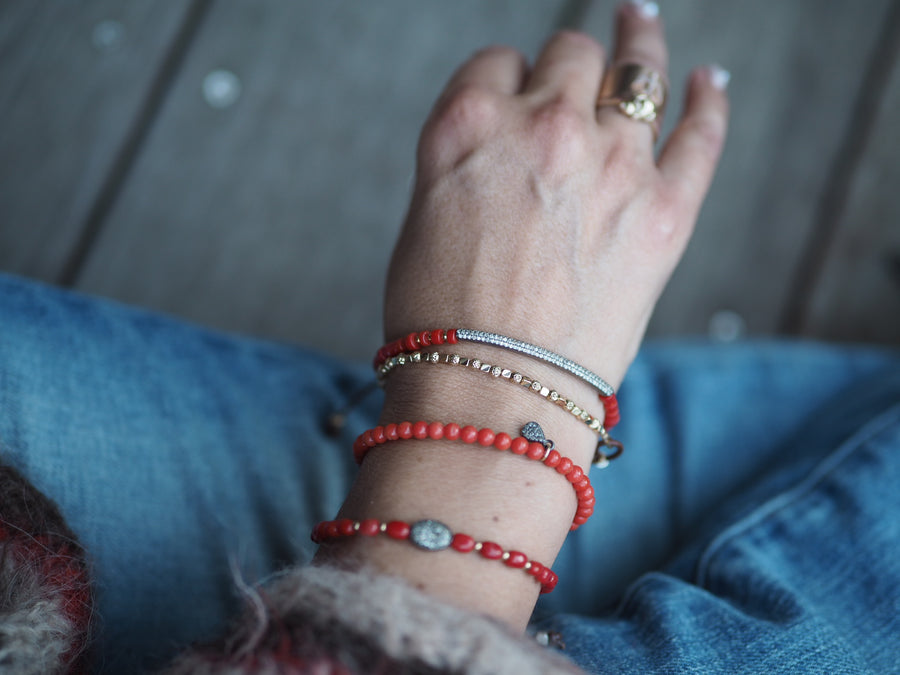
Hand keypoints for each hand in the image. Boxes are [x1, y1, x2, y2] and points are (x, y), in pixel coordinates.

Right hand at [385, 3, 728, 389]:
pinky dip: (709, 102)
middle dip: (565, 66)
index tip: (515, 96)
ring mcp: (611, 165)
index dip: (506, 79)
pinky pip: (700, 134)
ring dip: (640, 43)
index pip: (496, 63)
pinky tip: (709, 83)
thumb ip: (467, 166)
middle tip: (570, 77)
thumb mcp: (424, 220)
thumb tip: (501, 156)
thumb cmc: (440, 323)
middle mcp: (541, 128)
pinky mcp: (664, 210)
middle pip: (568, 55)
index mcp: (469, 127)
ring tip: (643, 25)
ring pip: (636, 69)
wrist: (489, 394)